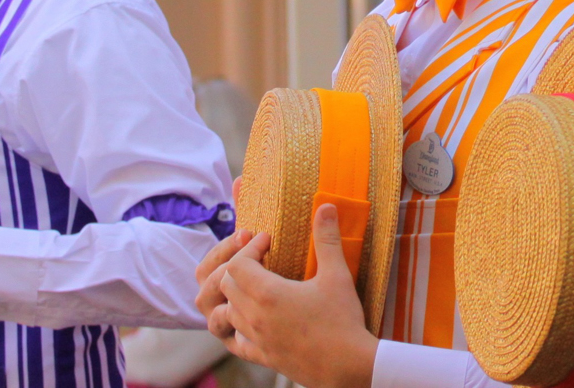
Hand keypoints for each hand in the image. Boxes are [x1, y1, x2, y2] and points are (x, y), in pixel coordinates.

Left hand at [207, 204, 376, 387]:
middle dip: (239, 266)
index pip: (237, 263)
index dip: (248, 248)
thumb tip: (326, 205)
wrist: (348, 367)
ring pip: (224, 312)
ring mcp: (255, 339)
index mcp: (268, 294)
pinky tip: (251, 318)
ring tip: (255, 285)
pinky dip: (235, 326)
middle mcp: (254, 317)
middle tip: (260, 257)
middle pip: (226, 284)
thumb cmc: (343, 321)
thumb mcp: (337, 275)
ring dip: (235, 294)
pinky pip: (234, 341)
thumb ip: (327, 238)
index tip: (269, 241)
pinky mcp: (261, 356)